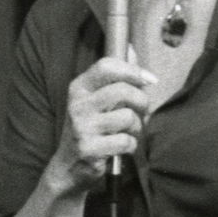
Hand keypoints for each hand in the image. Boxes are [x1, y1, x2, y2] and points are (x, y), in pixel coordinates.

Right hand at [48, 54, 156, 193]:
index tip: (149, 80)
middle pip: (122, 91)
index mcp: (79, 88)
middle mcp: (78, 105)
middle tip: (142, 111)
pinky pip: (126, 141)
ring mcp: (82, 127)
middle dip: (142, 102)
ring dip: (136, 127)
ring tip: (128, 132)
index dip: (132, 70)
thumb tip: (131, 49)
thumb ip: (115, 77)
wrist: (68, 167)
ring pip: (127, 117)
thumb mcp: (96, 100)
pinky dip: (130, 146)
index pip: (106, 66)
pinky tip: (120, 148)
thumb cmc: (90, 129)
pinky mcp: (89, 149)